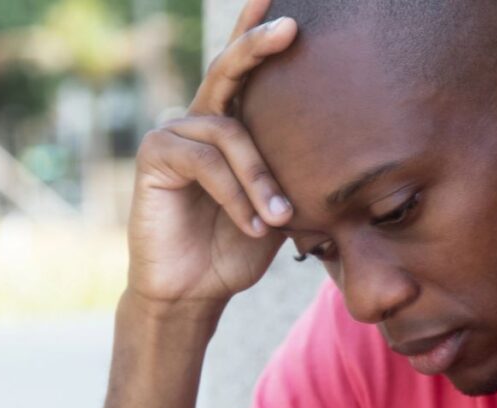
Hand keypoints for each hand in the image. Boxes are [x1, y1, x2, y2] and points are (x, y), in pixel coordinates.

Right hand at [127, 0, 296, 307]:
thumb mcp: (279, 206)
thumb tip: (341, 152)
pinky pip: (204, 161)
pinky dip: (235, 193)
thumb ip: (291, 174)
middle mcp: (199, 119)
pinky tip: (252, 225)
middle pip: (228, 71)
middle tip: (291, 28)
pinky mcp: (154, 156)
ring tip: (279, 220)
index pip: (245, 72)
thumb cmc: (238, 248)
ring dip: (261, 179)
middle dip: (258, 46)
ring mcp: (173, 133)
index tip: (288, 6)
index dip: (257, 35)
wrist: (196, 290)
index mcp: (230, 125)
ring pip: (229, 133)